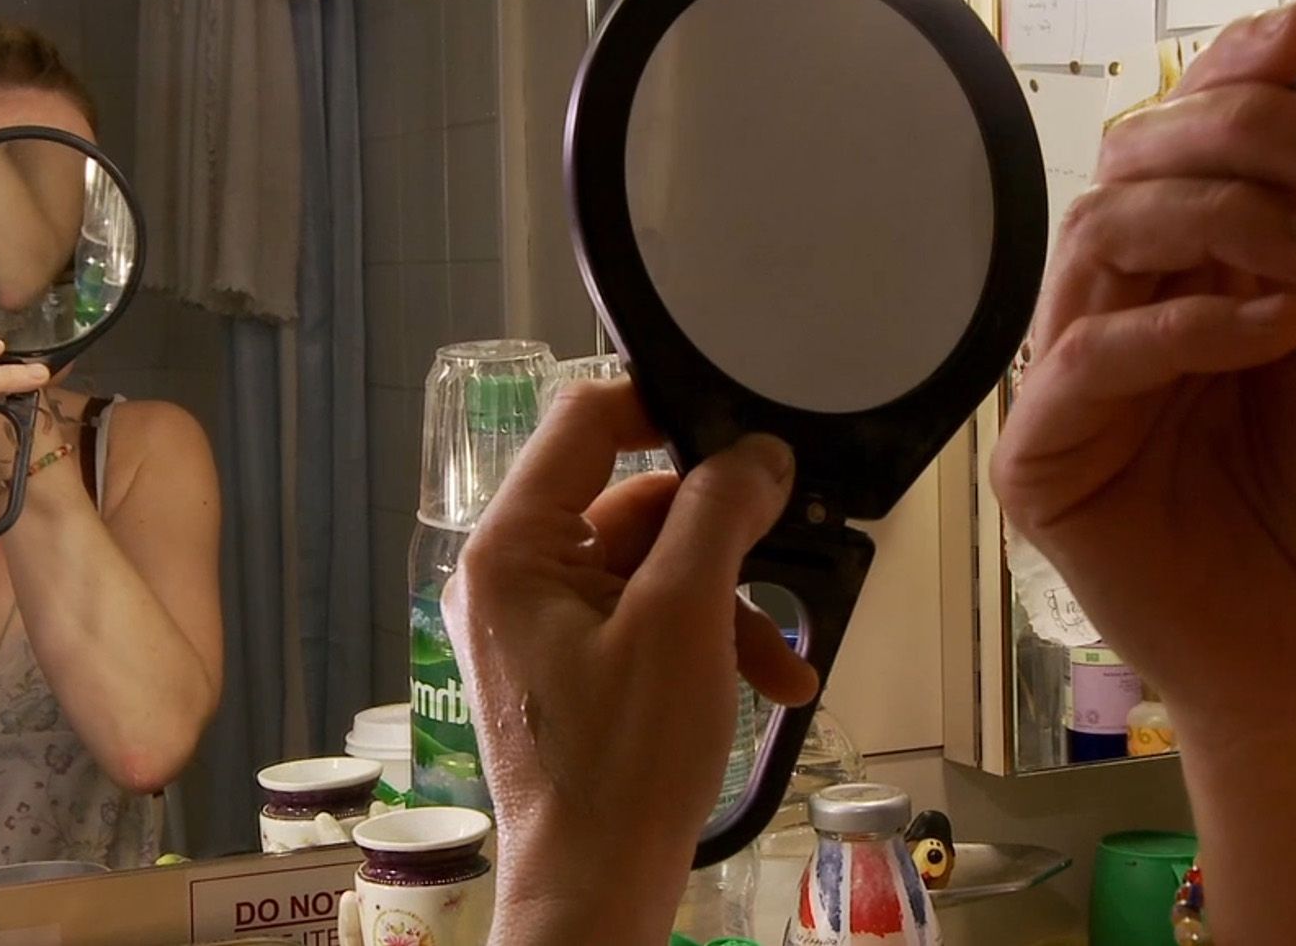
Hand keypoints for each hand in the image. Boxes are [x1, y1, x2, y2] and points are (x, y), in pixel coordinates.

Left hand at [443, 380, 816, 941]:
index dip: (660, 407)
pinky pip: (642, 621)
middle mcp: (512, 579)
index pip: (581, 424)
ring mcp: (537, 628)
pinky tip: (770, 682)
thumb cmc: (620, 766)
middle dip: (719, 545)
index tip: (733, 422)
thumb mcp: (683, 619)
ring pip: (650, 570)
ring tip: (785, 661)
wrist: (597, 888)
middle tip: (783, 556)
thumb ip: (718, 517)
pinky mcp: (567, 670)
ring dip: (727, 606)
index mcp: (511, 550)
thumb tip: (755, 455)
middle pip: (630, 505)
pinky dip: (705, 642)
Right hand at [992, 0, 1295, 739]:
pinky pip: (1085, 356)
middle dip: (1234, 132)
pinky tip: (1274, 327)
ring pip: (1097, 234)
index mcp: (1195, 280)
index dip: (1231, 79)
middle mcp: (1124, 313)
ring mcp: (1076, 383)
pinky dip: (1180, 324)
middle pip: (1127, 166)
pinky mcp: (1046, 459)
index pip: (1183, 150)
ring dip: (1216, 215)